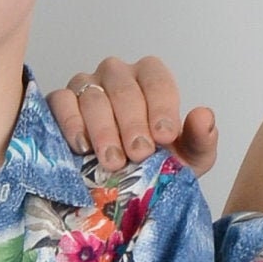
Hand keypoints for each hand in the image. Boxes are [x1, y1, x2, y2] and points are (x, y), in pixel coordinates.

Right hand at [46, 56, 217, 176]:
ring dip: (104, 131)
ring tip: (113, 161)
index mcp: (149, 78)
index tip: (165, 137)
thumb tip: (203, 116)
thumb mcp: (188, 159)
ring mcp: (85, 85)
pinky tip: (82, 147)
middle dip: (133, 123)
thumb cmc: (154, 166)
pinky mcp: (59, 101)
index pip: (156, 79)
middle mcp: (116, 75)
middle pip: (123, 88)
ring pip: (92, 96)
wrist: (120, 186)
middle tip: (139, 154)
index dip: (161, 107)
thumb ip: (200, 138)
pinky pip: (61, 102)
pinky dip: (71, 124)